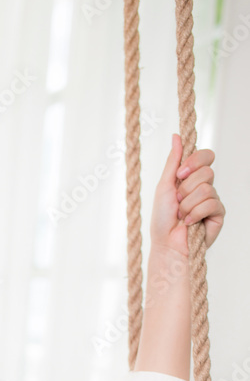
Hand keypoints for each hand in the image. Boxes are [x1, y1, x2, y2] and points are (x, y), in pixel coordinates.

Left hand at [150, 133, 224, 254]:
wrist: (166, 244)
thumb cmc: (162, 218)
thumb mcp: (164, 186)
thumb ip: (172, 161)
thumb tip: (176, 136)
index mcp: (192, 177)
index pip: (206, 156)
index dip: (195, 161)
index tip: (181, 173)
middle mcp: (205, 186)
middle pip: (207, 171)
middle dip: (186, 188)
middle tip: (177, 202)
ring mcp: (213, 200)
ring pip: (207, 189)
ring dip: (188, 204)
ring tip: (181, 216)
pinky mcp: (218, 214)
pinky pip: (212, 204)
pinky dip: (195, 214)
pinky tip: (189, 223)